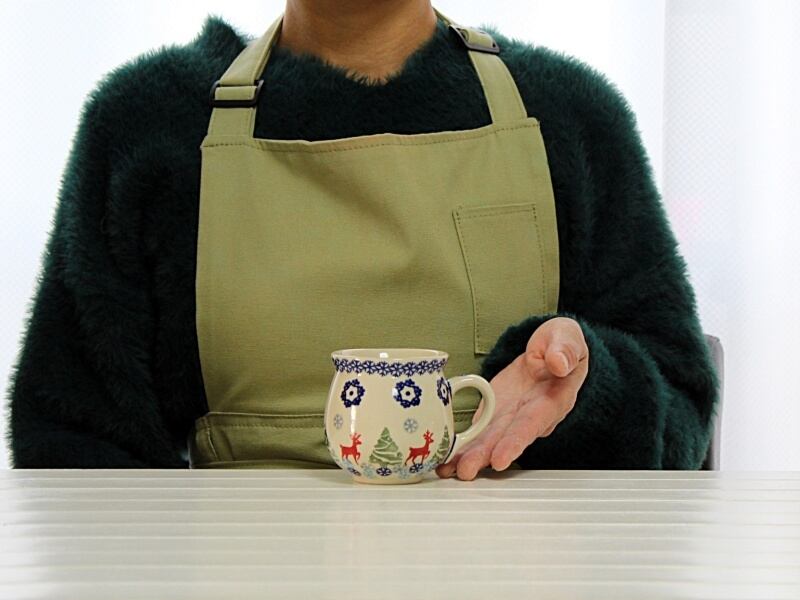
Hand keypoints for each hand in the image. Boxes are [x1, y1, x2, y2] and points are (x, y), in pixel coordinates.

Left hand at [436, 317, 588, 480]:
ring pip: (490, 440)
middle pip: (505, 439)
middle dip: (485, 456)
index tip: (500, 460)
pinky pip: (480, 431)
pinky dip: (463, 445)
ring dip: (470, 456)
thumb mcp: (567, 337)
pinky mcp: (496, 412)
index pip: (532, 423)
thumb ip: (565, 350)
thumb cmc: (561, 344)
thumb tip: (558, 363)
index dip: (515, 442)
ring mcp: (512, 416)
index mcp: (552, 400)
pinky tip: (446, 459)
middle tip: (466, 472)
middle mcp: (531, 415)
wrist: (553, 349)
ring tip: (449, 470)